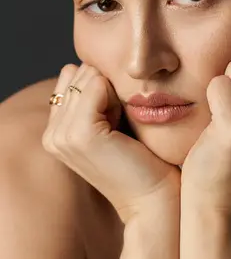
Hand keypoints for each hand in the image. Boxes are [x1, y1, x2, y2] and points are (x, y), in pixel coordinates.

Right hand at [42, 64, 180, 224]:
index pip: (72, 74)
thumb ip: (90, 94)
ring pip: (89, 77)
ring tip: (121, 127)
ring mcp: (61, 135)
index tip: (116, 119)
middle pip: (80, 73)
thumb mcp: (109, 120)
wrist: (152, 195)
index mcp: (54, 130)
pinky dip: (117, 97)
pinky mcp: (80, 134)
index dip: (102, 87)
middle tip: (120, 125)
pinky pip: (97, 86)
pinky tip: (122, 125)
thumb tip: (82, 63)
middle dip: (107, 88)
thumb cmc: (140, 156)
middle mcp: (51, 133)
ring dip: (114, 93)